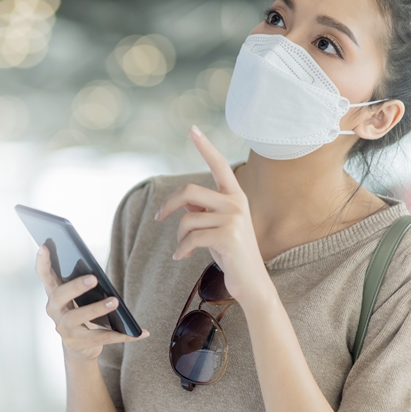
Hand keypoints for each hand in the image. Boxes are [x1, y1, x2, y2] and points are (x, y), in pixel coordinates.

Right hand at [35, 245, 148, 362]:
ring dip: (97, 309)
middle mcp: (55, 310)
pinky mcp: (76, 343)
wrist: (80, 347)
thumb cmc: (81, 313)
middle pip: (60, 295)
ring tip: (115, 302)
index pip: (45, 275)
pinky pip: (100, 337)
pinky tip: (137, 333)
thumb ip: (81, 284)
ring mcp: (64, 328)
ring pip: (77, 317)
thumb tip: (97, 274)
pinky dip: (120, 335)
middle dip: (75, 286)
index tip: (44, 246)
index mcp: (54, 293)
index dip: (42, 262)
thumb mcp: (78, 298)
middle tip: (93, 278)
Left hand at [154, 126, 271, 306]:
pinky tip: (182, 258)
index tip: (192, 128)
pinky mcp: (228, 237)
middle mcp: (237, 203)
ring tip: (184, 249)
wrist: (251, 283)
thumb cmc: (231, 253)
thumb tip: (183, 203)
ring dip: (178, 238)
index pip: (219, 165)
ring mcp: (234, 219)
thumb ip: (203, 210)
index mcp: (235, 196)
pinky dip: (181, 250)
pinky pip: (190, 238)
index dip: (205, 146)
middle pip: (189, 190)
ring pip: (187, 219)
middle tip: (159, 218)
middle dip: (168, 204)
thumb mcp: (217, 227)